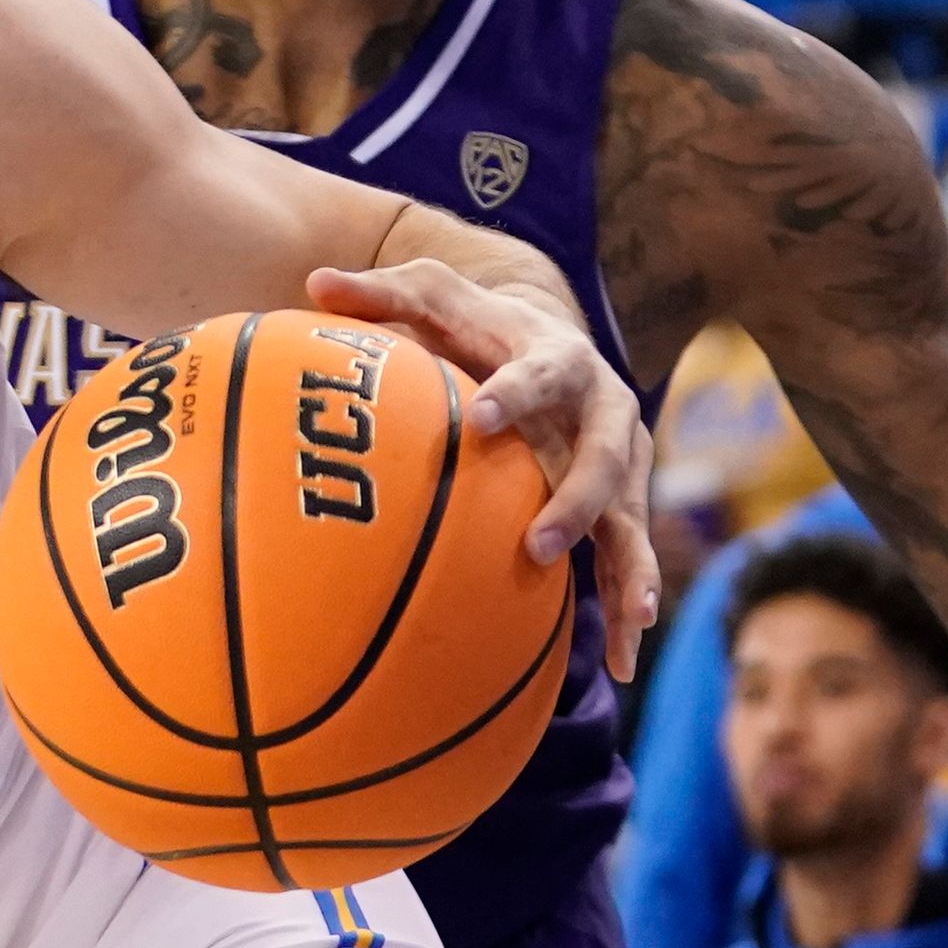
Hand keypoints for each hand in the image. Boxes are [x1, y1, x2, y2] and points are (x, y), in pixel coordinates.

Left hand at [306, 259, 661, 679]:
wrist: (546, 339)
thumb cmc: (475, 324)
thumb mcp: (432, 296)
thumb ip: (381, 293)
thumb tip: (315, 283)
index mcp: (559, 357)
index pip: (542, 373)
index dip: (518, 393)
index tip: (485, 416)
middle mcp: (605, 408)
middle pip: (606, 454)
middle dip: (579, 499)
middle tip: (539, 544)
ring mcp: (621, 461)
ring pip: (632, 516)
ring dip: (628, 566)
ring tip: (628, 619)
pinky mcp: (619, 504)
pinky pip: (626, 557)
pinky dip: (627, 605)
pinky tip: (620, 665)